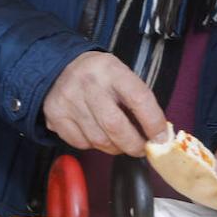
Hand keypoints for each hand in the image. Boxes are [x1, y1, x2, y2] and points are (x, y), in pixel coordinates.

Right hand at [42, 51, 167, 156]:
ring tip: (119, 142)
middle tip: (140, 149)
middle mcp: (88, 83)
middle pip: (115, 126)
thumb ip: (138, 101)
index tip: (160, 138)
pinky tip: (96, 134)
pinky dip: (93, 145)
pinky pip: (81, 143)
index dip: (153, 122)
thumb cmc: (99, 76)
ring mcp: (69, 100)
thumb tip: (157, 135)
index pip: (139, 98)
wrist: (59, 67)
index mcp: (111, 69)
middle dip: (133, 145)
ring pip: (99, 140)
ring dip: (114, 148)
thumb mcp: (120, 76)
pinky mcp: (55, 115)